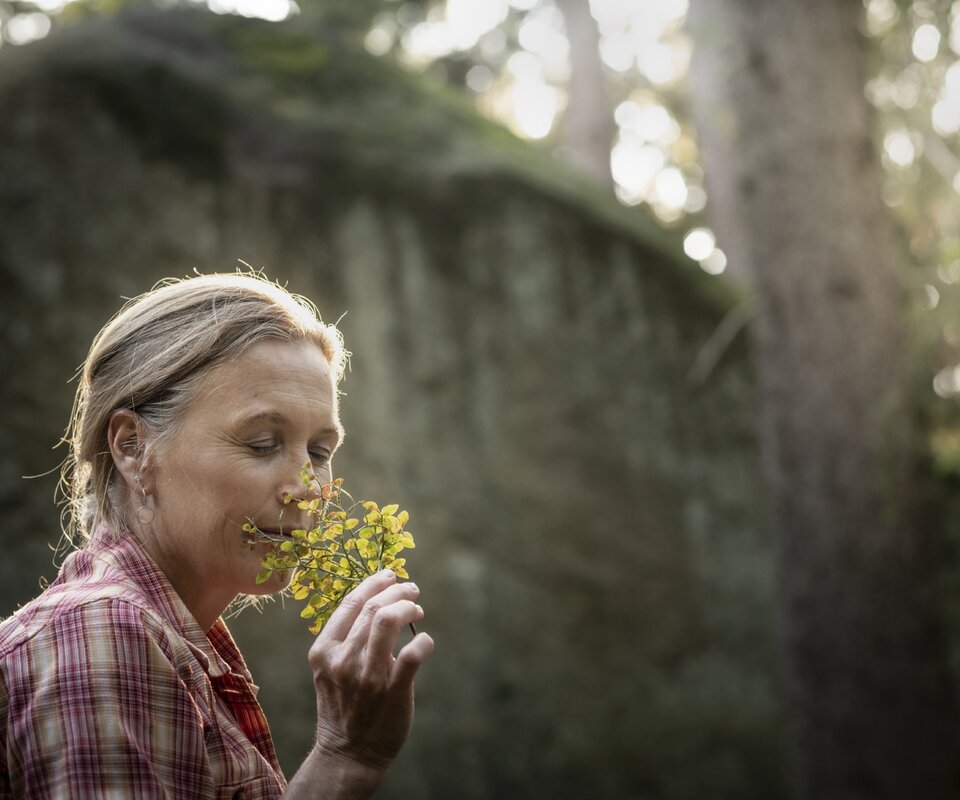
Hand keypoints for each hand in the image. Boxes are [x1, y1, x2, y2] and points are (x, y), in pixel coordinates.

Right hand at [307, 569, 433, 776]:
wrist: (348, 754)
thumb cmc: (344, 706)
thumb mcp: (331, 669)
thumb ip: (347, 639)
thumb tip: (378, 601)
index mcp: (324, 650)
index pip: (351, 603)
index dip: (374, 583)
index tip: (390, 575)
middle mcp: (342, 660)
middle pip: (373, 608)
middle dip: (397, 592)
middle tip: (412, 590)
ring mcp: (367, 677)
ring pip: (388, 622)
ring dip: (409, 608)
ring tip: (417, 609)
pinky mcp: (392, 692)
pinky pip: (412, 655)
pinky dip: (423, 641)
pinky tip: (425, 641)